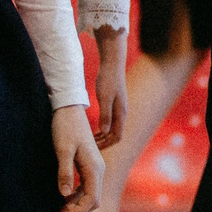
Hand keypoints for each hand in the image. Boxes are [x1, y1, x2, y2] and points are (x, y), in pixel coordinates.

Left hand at [53, 104, 104, 211]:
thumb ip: (64, 172)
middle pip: (94, 199)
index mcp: (94, 167)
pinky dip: (78, 194)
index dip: (78, 211)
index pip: (92, 198)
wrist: (69, 110)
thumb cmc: (65, 128)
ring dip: (78, 203)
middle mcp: (98, 169)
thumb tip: (64, 194)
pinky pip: (87, 185)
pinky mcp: (89, 164)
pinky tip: (66, 196)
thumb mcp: (62, 149)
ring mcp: (95, 167)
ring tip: (62, 208)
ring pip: (91, 193)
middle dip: (79, 210)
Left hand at [91, 27, 128, 149]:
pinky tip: (93, 127)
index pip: (117, 137)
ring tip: (90, 139)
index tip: (94, 148)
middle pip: (115, 135)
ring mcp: (119, 109)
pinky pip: (110, 121)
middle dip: (104, 143)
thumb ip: (105, 115)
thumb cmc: (108, 80)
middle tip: (90, 146)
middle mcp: (122, 113)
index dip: (106, 145)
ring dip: (103, 136)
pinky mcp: (114, 104)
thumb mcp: (104, 98)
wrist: (112, 64)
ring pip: (112, 129)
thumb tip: (104, 131)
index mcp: (121, 113)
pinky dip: (103, 128)